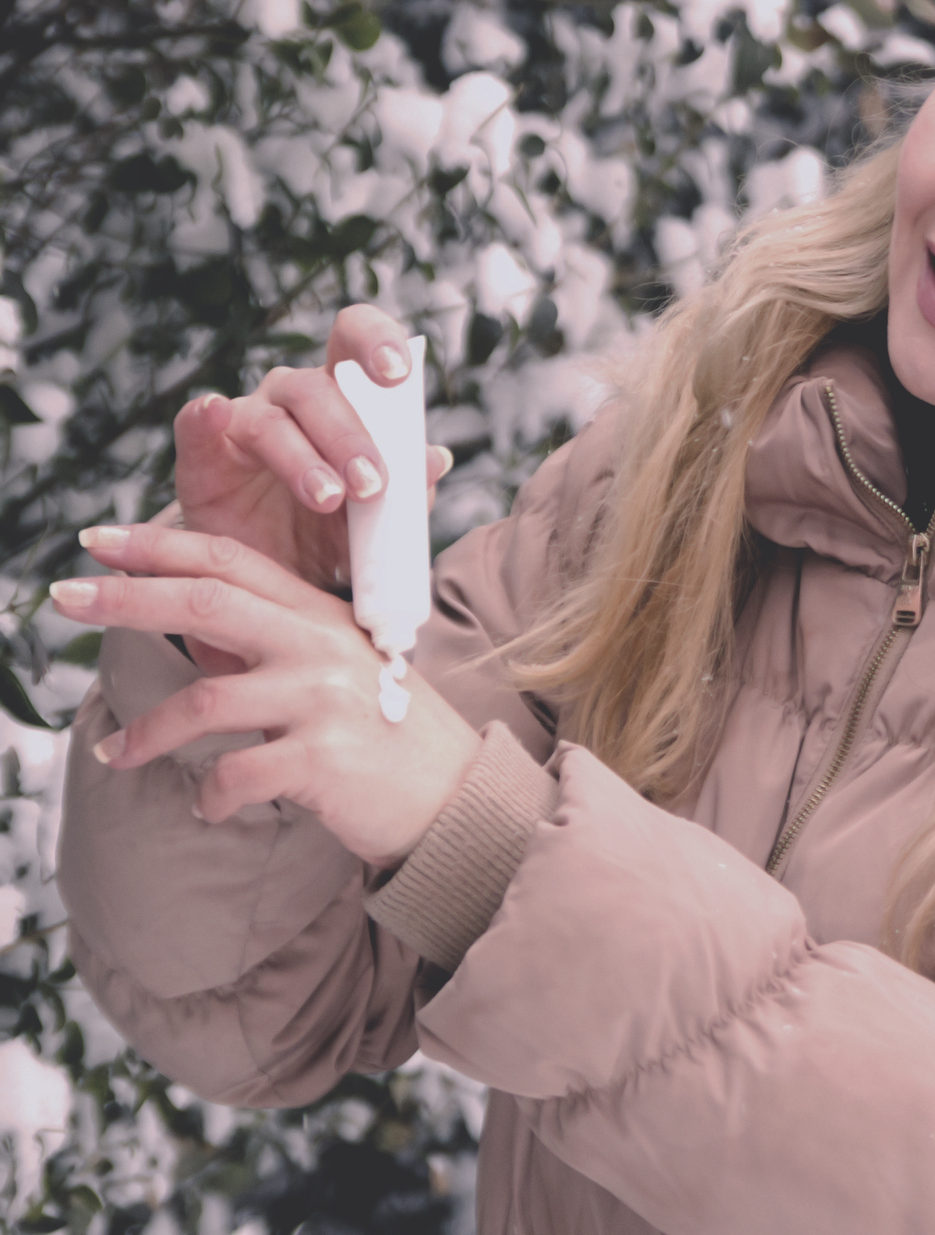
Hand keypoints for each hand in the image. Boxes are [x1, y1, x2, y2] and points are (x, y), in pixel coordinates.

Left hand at [53, 522, 483, 869]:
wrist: (457, 799)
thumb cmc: (392, 736)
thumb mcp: (347, 671)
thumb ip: (285, 644)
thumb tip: (204, 632)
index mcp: (323, 617)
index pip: (231, 562)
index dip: (161, 545)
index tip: (101, 540)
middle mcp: (320, 648)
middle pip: (205, 603)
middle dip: (126, 599)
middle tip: (64, 598)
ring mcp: (322, 702)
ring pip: (204, 702)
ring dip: (148, 734)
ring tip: (119, 754)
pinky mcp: (321, 761)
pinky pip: (232, 776)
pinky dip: (209, 797)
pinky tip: (209, 806)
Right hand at [175, 304, 448, 593]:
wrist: (277, 581)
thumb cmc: (334, 535)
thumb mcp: (379, 520)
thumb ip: (410, 490)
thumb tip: (436, 459)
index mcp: (344, 396)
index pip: (356, 341)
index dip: (377, 342)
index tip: (399, 373)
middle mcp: (292, 397)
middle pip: (317, 388)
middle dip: (349, 436)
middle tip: (372, 485)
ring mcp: (245, 421)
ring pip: (271, 420)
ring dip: (303, 459)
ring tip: (329, 499)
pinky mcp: (202, 455)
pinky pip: (196, 425)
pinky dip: (203, 416)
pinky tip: (214, 413)